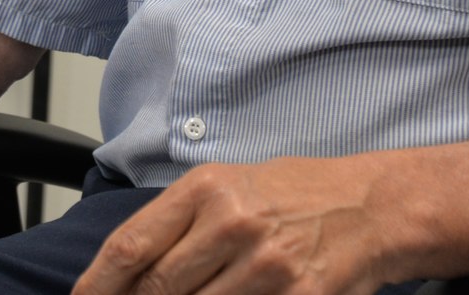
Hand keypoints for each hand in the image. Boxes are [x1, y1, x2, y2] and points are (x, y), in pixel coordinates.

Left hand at [73, 158, 384, 294]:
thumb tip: (127, 269)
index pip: (132, 245)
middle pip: (158, 288)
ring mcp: (268, 265)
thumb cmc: (294, 195)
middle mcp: (233, 223)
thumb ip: (178, 221)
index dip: (98, 283)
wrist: (370, 207)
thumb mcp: (228, 185)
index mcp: (207, 189)